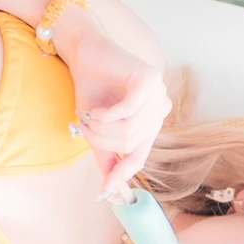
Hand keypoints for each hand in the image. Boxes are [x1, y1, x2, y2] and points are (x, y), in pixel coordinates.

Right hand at [56, 16, 171, 197]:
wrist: (84, 53)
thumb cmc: (91, 88)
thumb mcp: (97, 128)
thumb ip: (106, 155)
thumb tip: (108, 189)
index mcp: (151, 122)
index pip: (140, 155)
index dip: (122, 172)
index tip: (105, 190)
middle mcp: (160, 109)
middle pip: (131, 143)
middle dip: (102, 140)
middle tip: (83, 129)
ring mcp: (159, 93)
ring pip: (129, 130)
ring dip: (101, 128)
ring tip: (86, 116)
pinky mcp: (150, 79)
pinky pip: (128, 111)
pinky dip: (106, 115)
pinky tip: (94, 109)